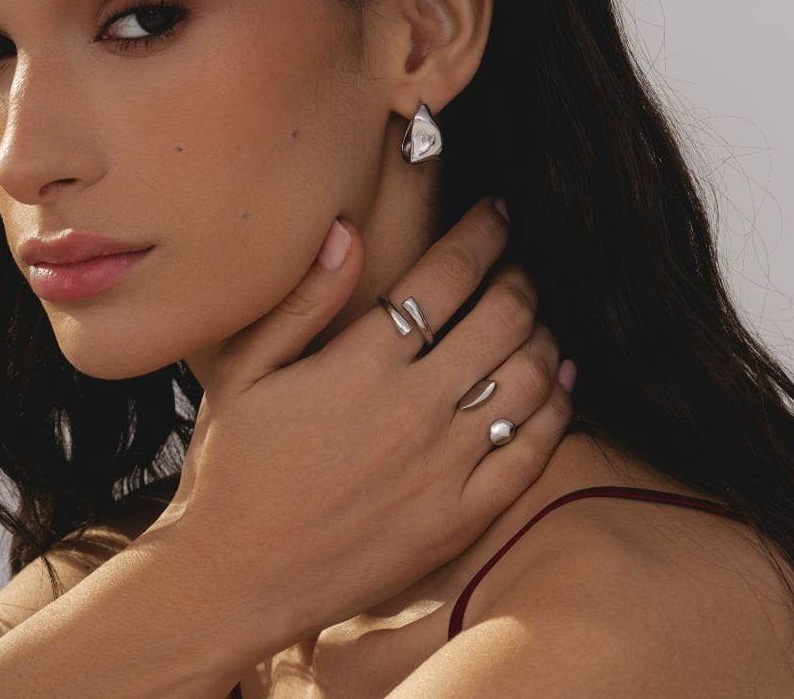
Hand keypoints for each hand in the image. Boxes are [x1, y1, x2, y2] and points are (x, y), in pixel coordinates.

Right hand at [149, 195, 572, 658]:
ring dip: (544, 335)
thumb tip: (346, 232)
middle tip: (519, 267)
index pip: (447, 275)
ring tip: (536, 320)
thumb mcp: (245, 373)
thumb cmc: (233, 470)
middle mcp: (413, 409)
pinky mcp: (460, 518)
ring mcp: (443, 466)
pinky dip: (557, 409)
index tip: (499, 213)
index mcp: (362, 365)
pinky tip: (560, 383)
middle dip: (521, 278)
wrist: (234, 580)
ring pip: (529, 378)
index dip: (483, 232)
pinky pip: (532, 453)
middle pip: (503, 318)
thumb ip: (302, 300)